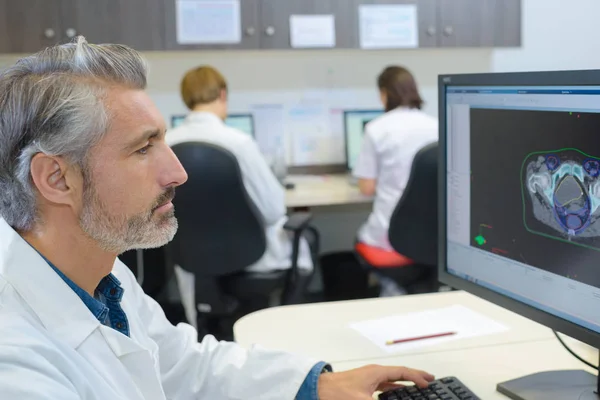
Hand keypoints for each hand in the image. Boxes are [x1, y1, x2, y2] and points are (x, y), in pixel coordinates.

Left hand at [317, 364, 433, 399]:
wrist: (316, 391)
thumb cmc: (336, 394)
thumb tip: (397, 399)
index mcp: (376, 373)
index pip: (402, 372)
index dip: (417, 377)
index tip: (429, 383)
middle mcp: (373, 374)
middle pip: (398, 375)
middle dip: (413, 378)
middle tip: (428, 381)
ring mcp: (366, 380)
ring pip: (390, 381)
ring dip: (403, 385)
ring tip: (415, 389)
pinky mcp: (360, 387)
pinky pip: (381, 387)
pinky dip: (391, 391)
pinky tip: (393, 396)